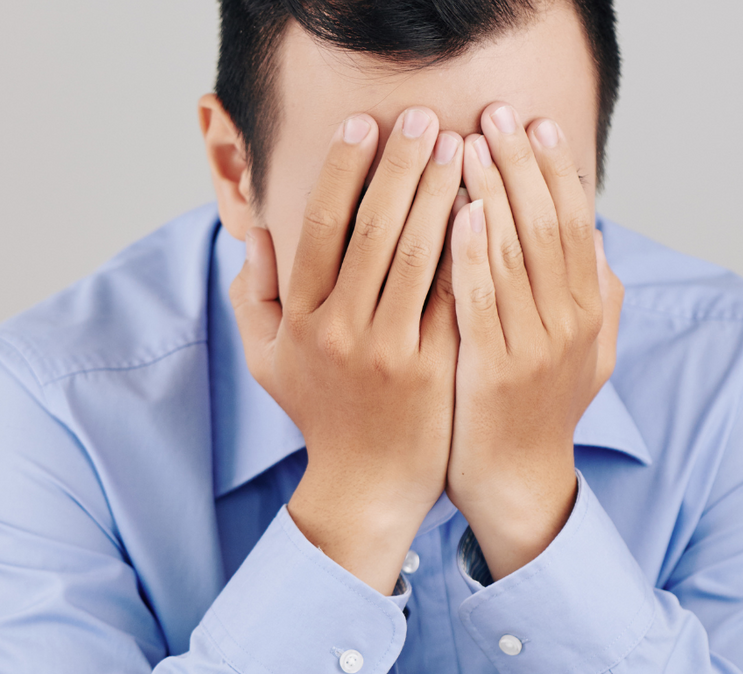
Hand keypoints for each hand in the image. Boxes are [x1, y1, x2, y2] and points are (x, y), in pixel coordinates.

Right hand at [231, 107, 463, 593]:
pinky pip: (453, 296)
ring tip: (461, 148)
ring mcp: (388, 350)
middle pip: (372, 228)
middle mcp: (339, 330)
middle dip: (400, 166)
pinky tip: (487, 209)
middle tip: (425, 119)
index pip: (319, 226)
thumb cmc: (319, 414)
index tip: (363, 126)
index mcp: (300, 318)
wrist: (367, 486)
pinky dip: (469, 249)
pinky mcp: (433, 369)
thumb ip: (255, 296)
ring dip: (440, 194)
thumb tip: (258, 235)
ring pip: (418, 255)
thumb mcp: (268, 358)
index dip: (340, 170)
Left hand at [448, 103, 623, 580]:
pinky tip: (459, 214)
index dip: (555, 168)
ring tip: (465, 145)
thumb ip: (593, 294)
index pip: (577, 220)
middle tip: (493, 115)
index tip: (532, 123)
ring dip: (492, 193)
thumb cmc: (533, 409)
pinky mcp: (497, 370)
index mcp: (590, 308)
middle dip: (520, 165)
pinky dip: (475, 253)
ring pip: (518, 253)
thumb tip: (599, 237)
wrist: (514, 483)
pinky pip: (485, 300)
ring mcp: (537, 346)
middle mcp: (572, 321)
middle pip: (549, 223)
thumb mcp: (581, 349)